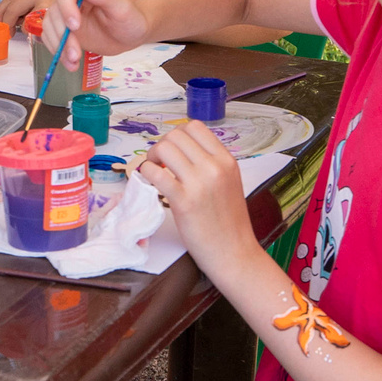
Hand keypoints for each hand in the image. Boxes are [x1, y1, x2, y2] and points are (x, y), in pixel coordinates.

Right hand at [53, 0, 152, 55]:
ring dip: (59, 46)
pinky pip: (52, 39)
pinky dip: (58, 53)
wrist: (130, 35)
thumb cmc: (131, 18)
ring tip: (74, 62)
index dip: (66, 6)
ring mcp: (66, 13)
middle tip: (76, 54)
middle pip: (55, 11)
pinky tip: (71, 64)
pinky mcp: (64, 30)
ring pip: (50, 27)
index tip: (75, 26)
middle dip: (62, 34)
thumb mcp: (122, 8)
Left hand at [139, 121, 254, 274]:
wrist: (235, 253)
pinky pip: (154, 173)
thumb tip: (184, 152)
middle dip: (162, 145)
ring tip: (154, 172)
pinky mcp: (183, 201)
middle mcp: (214, 167)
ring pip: (163, 149)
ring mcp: (199, 183)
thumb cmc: (230, 223)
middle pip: (176, 135)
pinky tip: (150, 184)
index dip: (177, 135)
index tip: (173, 151)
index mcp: (226, 161)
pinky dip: (146, 174)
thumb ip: (212, 165)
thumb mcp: (230, 183)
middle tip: (159, 162)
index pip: (195, 127)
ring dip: (151, 157)